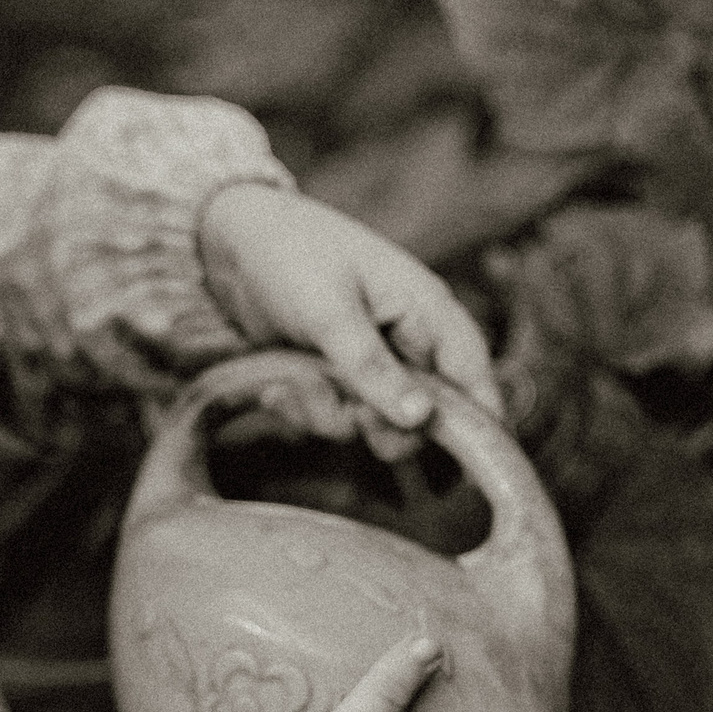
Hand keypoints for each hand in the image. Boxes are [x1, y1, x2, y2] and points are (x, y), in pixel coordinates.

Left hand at [199, 183, 499, 460]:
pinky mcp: (336, 379)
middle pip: (426, 420)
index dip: (482, 427)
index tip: (465, 469)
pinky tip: (275, 389)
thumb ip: (372, 367)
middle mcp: (408, 343)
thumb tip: (421, 420)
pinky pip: (334, 418)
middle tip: (348, 413)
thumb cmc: (291, 255)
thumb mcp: (329, 312)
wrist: (230, 242)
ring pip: (373, 426)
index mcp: (427, 312)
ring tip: (294, 382)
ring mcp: (372, 364)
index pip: (476, 378)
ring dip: (330, 415)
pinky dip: (304, 409)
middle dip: (381, 428)